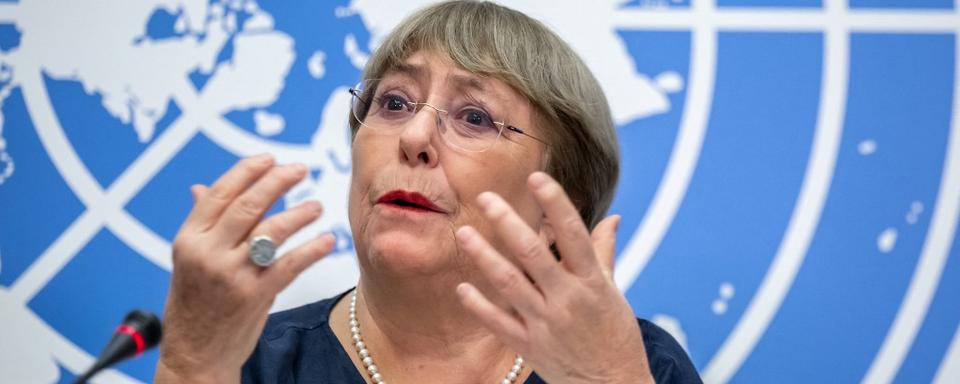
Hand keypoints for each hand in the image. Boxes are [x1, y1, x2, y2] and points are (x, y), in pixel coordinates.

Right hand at [155, 155, 334, 382]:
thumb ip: (200, 224)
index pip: (219, 194)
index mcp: (188, 239)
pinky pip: (290, 264)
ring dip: (300, 214)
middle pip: (248, 206)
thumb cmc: (194, 306)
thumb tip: (201, 188)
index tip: (269, 159)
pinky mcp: (255, 295)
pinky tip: (327, 240)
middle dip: (278, 182)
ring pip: (272, 231)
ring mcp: (232, 274)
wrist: (195, 353)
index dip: (247, 172)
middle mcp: (208, 253)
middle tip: (300, 170)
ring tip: (317, 206)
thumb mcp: (188, 261)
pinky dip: (312, 250)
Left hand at [454, 172, 654, 383]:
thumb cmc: (615, 337)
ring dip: (484, 257)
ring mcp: (546, 323)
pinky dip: (479, 305)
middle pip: (532, 253)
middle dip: (507, 222)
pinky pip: (498, 322)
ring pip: (508, 284)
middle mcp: (567, 298)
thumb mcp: (615, 291)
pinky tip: (461, 287)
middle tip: (486, 197)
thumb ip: (606, 252)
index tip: (537, 177)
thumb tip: (614, 218)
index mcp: (591, 281)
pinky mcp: (529, 345)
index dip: (555, 203)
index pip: (573, 233)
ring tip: (463, 233)